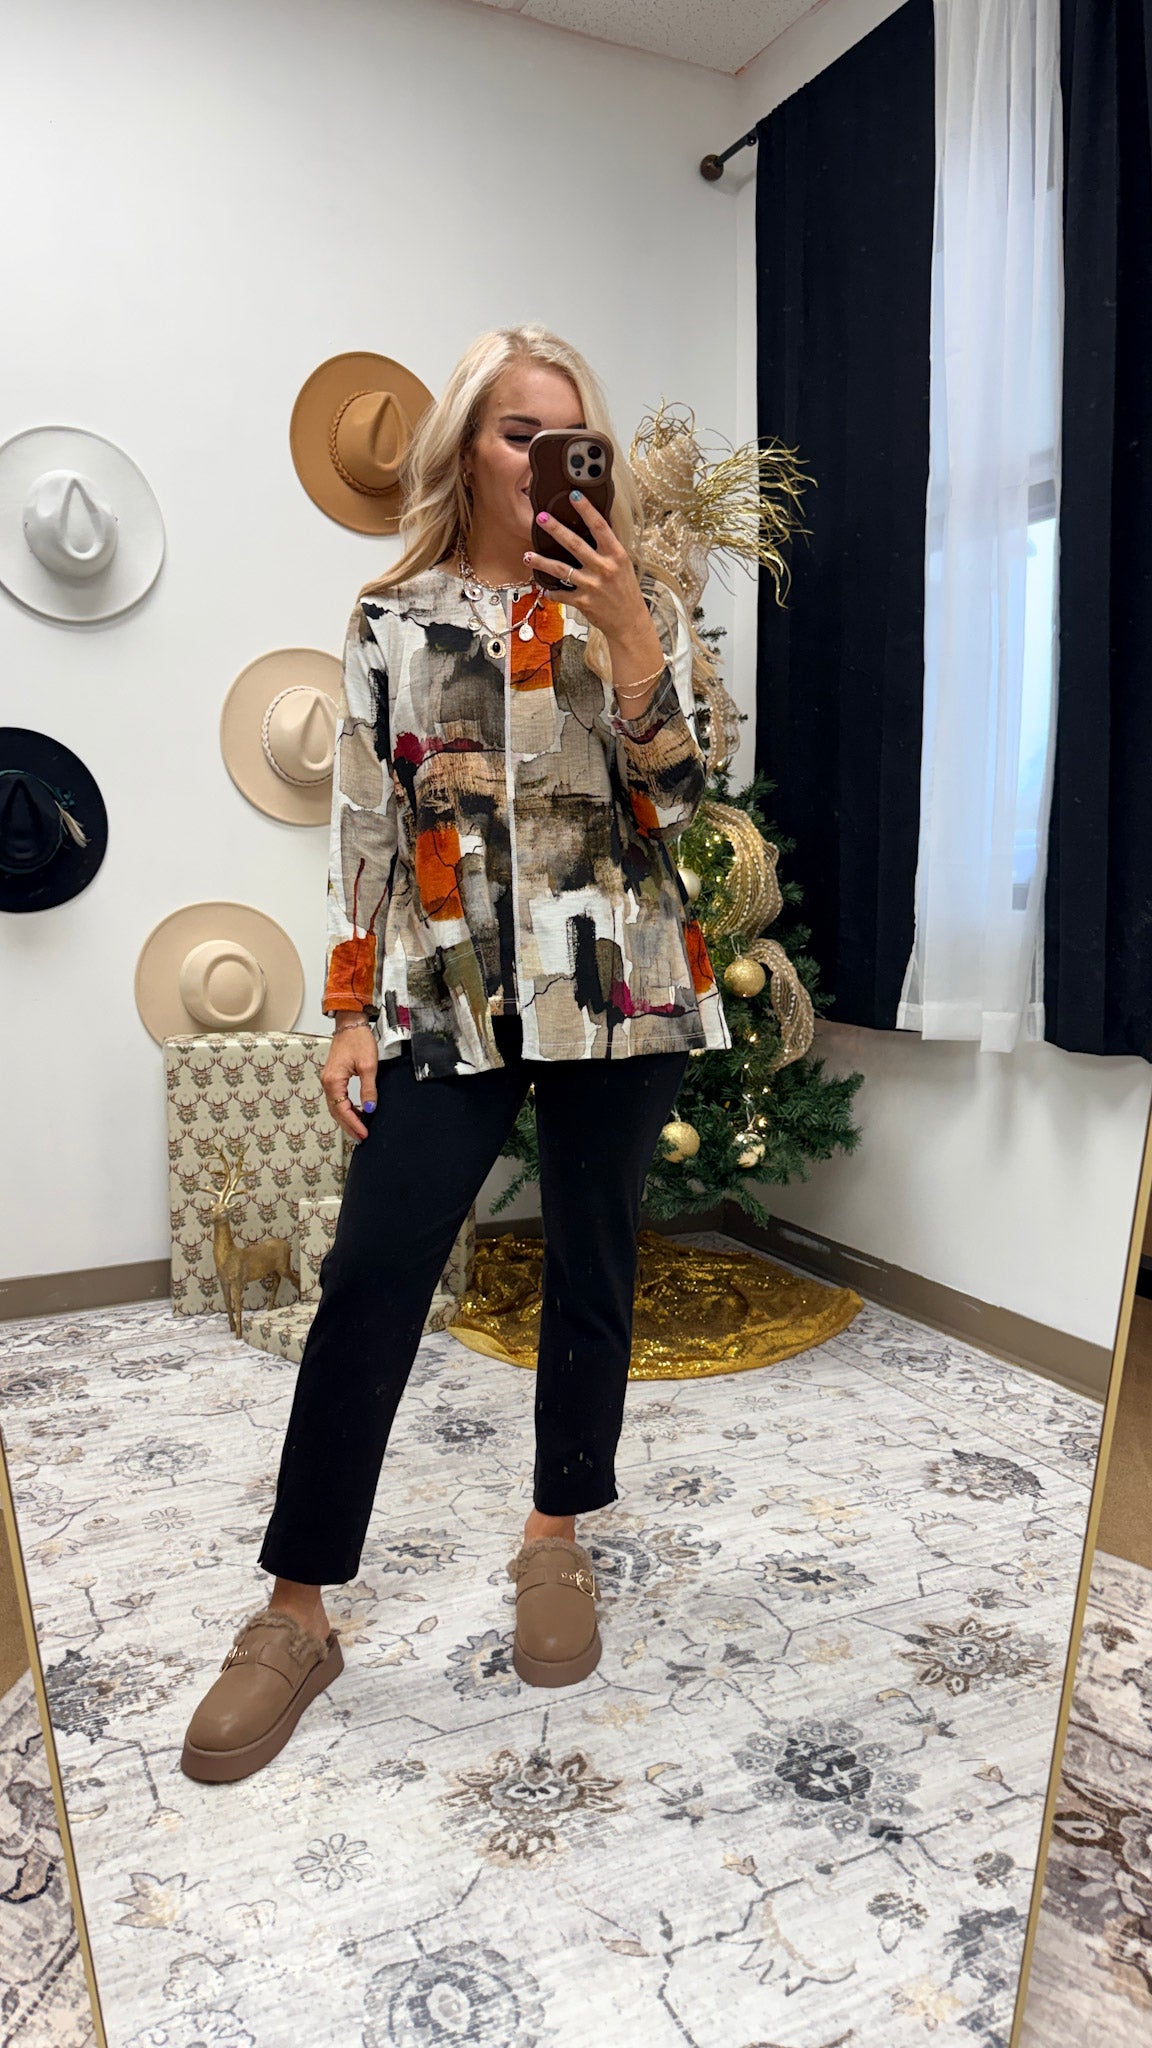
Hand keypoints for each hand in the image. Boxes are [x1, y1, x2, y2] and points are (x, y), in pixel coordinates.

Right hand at [321, 1024, 377, 1142]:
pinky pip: (337, 1099)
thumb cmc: (358, 1040)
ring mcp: (329, 1080)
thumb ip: (368, 1090)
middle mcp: (327, 1082)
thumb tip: (369, 1109)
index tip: (364, 1134)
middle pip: (336, 1112)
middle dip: (349, 1126)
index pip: (342, 1110)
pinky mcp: (333, 1078)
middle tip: (361, 1138)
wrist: (351, 1024)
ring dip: (347, 1119)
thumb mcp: (368, 1066)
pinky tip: (356, 1113)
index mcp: (333, 1081)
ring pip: (336, 1107)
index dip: (354, 1123)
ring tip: (360, 1130)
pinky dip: (346, 1109)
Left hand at [523, 493, 659, 654]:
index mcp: (616, 554)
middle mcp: (604, 568)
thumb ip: (608, 547)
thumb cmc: (625, 590)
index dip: (586, 509)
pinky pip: (561, 594)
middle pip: (575, 544)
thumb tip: (593, 524)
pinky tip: (543, 586)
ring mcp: (592, 586)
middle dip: (556, 529)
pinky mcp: (583, 602)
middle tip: (541, 518)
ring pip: (561, 570)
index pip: (600, 527)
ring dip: (542, 562)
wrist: (629, 621)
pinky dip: (551, 591)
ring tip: (527, 556)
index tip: (574, 495)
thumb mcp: (623, 564)